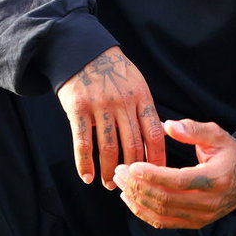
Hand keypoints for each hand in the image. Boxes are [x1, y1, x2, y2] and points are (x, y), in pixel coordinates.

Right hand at [56, 47, 165, 188]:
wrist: (82, 49)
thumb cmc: (112, 71)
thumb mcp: (136, 83)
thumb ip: (144, 109)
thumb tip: (154, 142)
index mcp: (141, 97)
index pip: (154, 134)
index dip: (157, 158)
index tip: (157, 176)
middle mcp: (123, 103)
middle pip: (132, 145)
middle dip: (133, 170)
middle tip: (131, 185)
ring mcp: (100, 105)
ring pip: (108, 147)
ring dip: (109, 170)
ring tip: (109, 184)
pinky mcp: (78, 108)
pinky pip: (83, 141)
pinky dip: (84, 162)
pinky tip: (87, 176)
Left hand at [112, 119, 235, 228]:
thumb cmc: (229, 155)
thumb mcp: (217, 135)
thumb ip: (193, 129)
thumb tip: (167, 126)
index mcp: (217, 178)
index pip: (181, 181)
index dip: (154, 176)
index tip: (133, 166)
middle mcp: (210, 202)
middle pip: (167, 199)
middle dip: (138, 186)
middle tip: (119, 170)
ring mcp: (202, 216)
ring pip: (162, 213)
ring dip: (136, 198)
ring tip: (120, 181)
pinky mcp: (194, 223)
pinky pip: (163, 222)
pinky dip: (143, 212)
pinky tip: (129, 197)